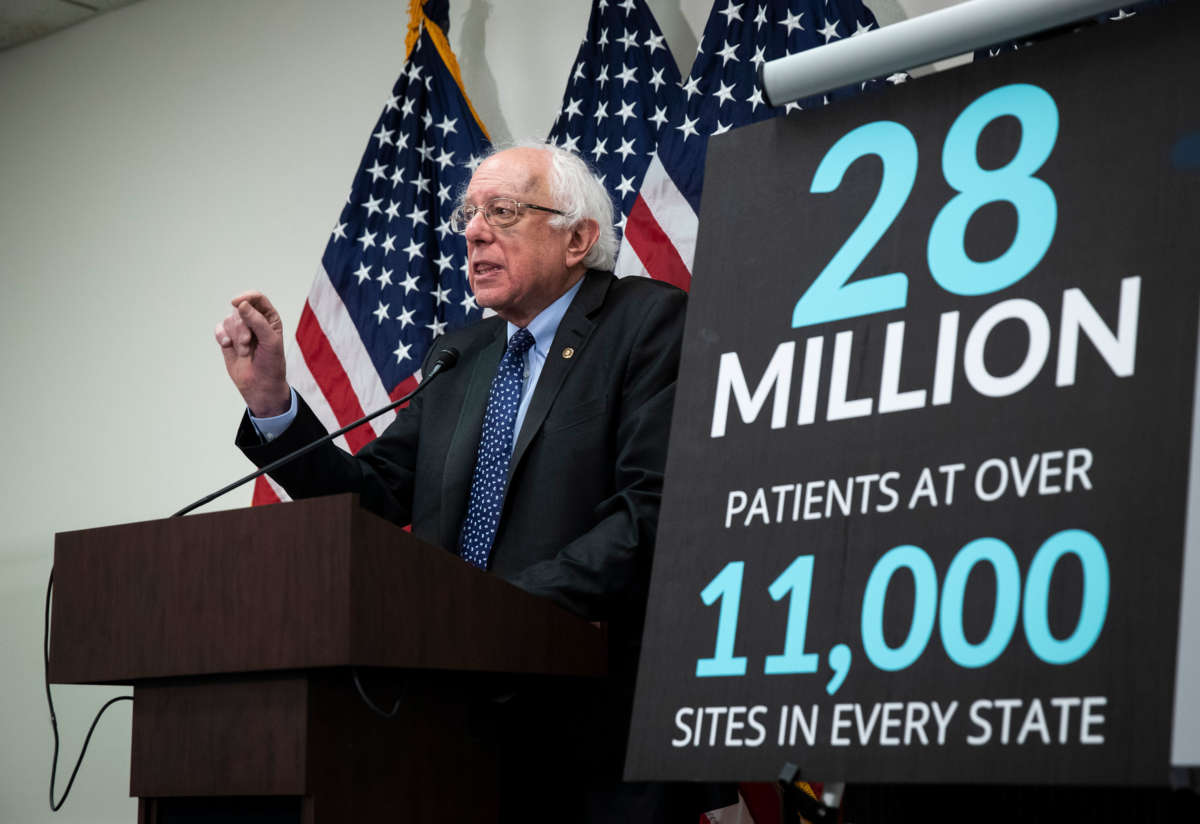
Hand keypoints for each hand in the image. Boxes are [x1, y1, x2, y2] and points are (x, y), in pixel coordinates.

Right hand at [215, 291, 289, 416]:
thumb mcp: (270, 341)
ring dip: (235, 336)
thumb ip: (257, 321)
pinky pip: (219, 328)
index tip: (237, 303)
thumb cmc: (271, 364)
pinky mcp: (229, 339)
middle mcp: (255, 321)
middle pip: (240, 309)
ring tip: (244, 351)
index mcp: (269, 318)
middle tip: (248, 343)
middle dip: (242, 327)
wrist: (260, 385)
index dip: (246, 297)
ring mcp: (240, 330)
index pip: (257, 298)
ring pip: (229, 319)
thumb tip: (242, 304)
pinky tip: (227, 345)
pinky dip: (221, 335)